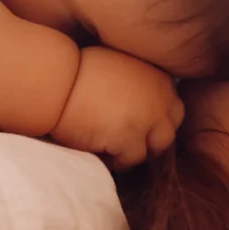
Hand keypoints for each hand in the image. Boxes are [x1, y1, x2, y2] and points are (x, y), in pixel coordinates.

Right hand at [51, 47, 184, 167]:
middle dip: (153, 139)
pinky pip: (132, 160)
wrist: (55, 80)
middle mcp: (161, 98)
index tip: (137, 124)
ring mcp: (148, 119)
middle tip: (129, 142)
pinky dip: (118, 161)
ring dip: (137, 152)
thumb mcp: (122, 68)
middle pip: (169, 131)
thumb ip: (140, 85)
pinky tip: (100, 152)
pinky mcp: (130, 138)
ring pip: (156, 149)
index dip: (156, 120)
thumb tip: (144, 106)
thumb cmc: (79, 71)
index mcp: (159, 78)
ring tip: (114, 149)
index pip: (173, 107)